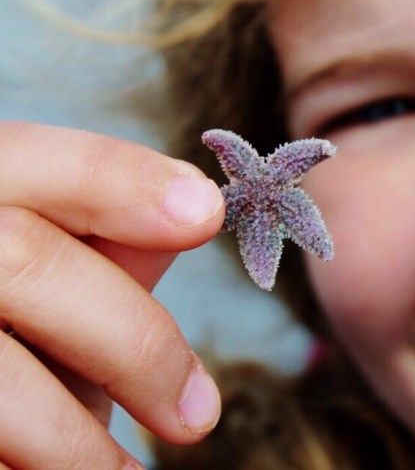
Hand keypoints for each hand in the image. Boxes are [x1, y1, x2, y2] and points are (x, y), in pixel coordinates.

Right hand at [0, 122, 224, 468]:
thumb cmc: (23, 306)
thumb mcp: (62, 258)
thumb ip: (113, 232)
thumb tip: (197, 206)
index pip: (42, 160)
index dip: (124, 181)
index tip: (207, 213)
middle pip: (24, 260)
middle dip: (132, 339)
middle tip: (198, 414)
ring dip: (73, 439)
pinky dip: (33, 462)